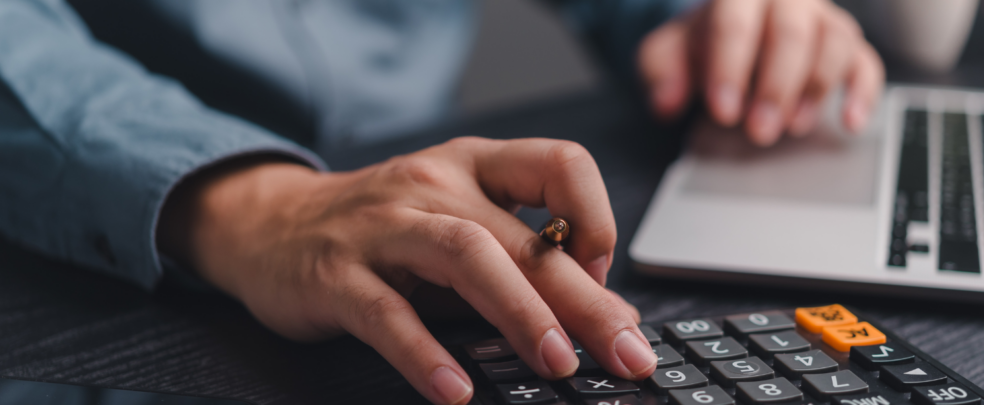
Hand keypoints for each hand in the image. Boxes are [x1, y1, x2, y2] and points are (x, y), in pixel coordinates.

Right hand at [157, 138, 655, 404]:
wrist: (269, 224)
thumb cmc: (382, 230)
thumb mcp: (454, 227)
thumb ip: (521, 264)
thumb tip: (609, 317)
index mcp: (473, 166)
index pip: (558, 164)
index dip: (595, 219)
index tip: (603, 278)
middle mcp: (433, 183)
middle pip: (520, 235)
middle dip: (583, 299)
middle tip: (627, 352)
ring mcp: (381, 225)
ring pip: (463, 255)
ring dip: (519, 312)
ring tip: (557, 364)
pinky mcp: (335, 273)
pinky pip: (387, 312)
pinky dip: (426, 353)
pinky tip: (456, 391)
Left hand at [639, 0, 883, 145]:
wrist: (730, 33)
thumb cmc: (702, 44)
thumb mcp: (667, 53)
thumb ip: (660, 72)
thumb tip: (665, 102)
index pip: (734, 23)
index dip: (730, 68)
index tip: (723, 112)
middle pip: (790, 33)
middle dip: (775, 87)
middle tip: (758, 131)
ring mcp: (821, 19)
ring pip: (834, 42)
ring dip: (815, 89)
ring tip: (792, 127)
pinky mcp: (847, 45)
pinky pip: (866, 62)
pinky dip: (862, 92)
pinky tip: (850, 122)